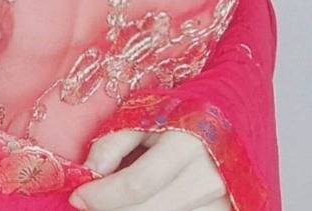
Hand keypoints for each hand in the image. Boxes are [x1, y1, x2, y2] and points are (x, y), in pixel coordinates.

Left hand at [68, 127, 231, 209]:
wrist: (233, 118)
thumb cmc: (183, 111)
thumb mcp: (145, 113)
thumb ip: (114, 141)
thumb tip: (89, 172)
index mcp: (188, 143)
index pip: (137, 184)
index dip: (102, 195)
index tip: (78, 195)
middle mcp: (208, 179)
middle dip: (111, 209)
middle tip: (91, 200)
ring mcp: (220, 203)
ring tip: (118, 197)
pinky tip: (141, 202)